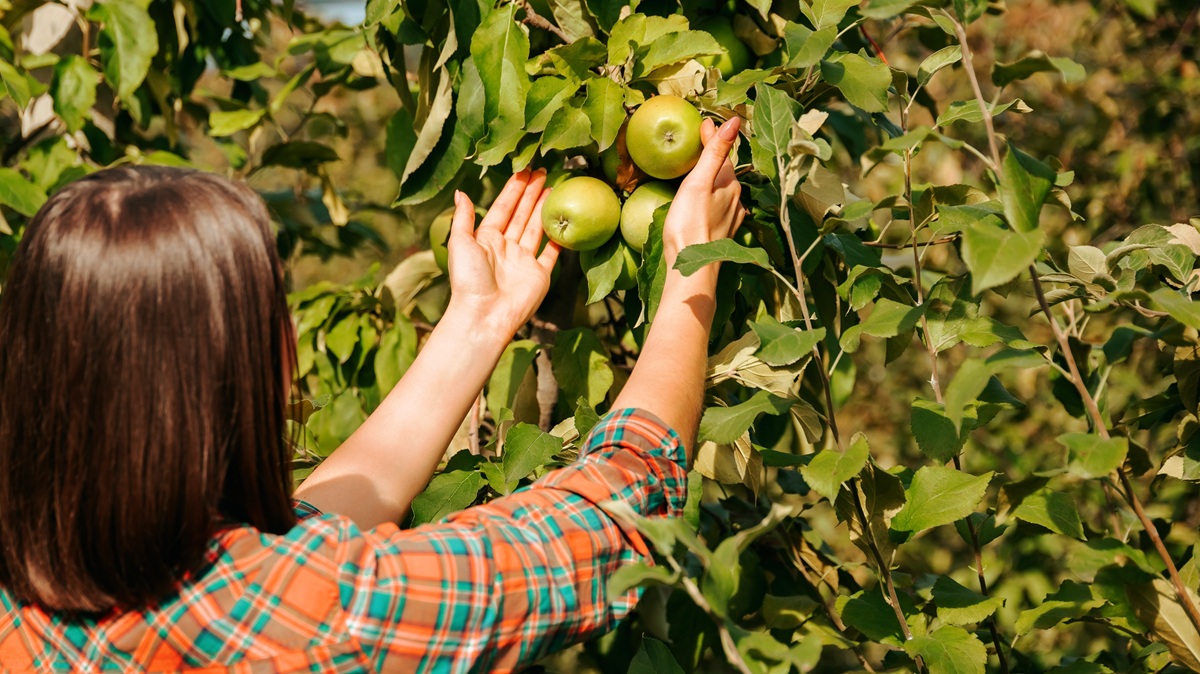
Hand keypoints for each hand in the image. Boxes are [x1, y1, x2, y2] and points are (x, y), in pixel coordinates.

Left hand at [447, 169, 560, 334]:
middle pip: (522, 215)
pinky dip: (559, 239)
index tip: (525, 171)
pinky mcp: (539, 275)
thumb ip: (462, 217)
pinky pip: (551, 253)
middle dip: (532, 194)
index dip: (514, 190)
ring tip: (555, 188)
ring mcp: (524, 261)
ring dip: (545, 209)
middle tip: (544, 172)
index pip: (504, 208)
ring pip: (537, 229)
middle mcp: (506, 248)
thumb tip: (461, 192)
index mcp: (487, 239)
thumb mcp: (460, 243)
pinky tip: (565, 222)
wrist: (484, 315)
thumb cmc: (468, 280)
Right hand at [661, 116, 744, 265]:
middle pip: (724, 173)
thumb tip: (734, 122)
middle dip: (713, 160)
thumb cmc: (691, 224)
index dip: (711, 138)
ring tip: (700, 176)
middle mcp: (736, 200)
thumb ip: (715, 152)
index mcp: (730, 185)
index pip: (722, 153)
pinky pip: (719, 210)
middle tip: (700, 146)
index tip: (703, 124)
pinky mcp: (722, 234)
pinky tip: (706, 206)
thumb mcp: (699, 182)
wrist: (692, 266)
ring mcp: (731, 219)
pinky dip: (712, 202)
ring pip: (723, 193)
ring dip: (713, 183)